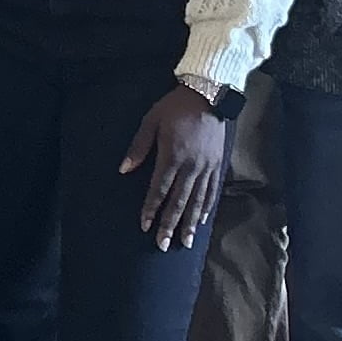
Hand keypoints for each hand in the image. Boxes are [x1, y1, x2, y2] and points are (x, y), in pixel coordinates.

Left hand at [120, 86, 230, 250]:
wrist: (208, 95)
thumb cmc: (175, 107)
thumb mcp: (151, 121)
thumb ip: (138, 147)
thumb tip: (124, 169)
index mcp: (172, 156)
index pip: (159, 190)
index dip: (151, 209)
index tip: (144, 226)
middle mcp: (191, 166)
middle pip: (179, 201)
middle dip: (170, 225)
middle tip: (163, 245)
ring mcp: (206, 167)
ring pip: (197, 201)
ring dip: (190, 223)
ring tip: (186, 242)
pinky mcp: (217, 165)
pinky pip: (212, 191)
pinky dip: (207, 208)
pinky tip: (203, 220)